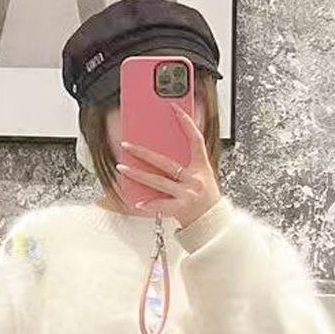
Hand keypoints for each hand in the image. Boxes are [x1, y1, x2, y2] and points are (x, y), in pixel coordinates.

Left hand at [117, 106, 220, 229]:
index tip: (174, 109)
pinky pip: (160, 205)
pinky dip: (148, 204)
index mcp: (201, 167)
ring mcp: (187, 194)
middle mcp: (194, 179)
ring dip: (137, 174)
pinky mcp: (180, 209)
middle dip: (143, 152)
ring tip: (122, 168)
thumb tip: (168, 148)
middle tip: (127, 145)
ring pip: (157, 181)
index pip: (195, 140)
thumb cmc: (206, 200)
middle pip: (165, 161)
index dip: (186, 123)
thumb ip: (189, 163)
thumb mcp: (204, 176)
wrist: (212, 224)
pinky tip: (137, 201)